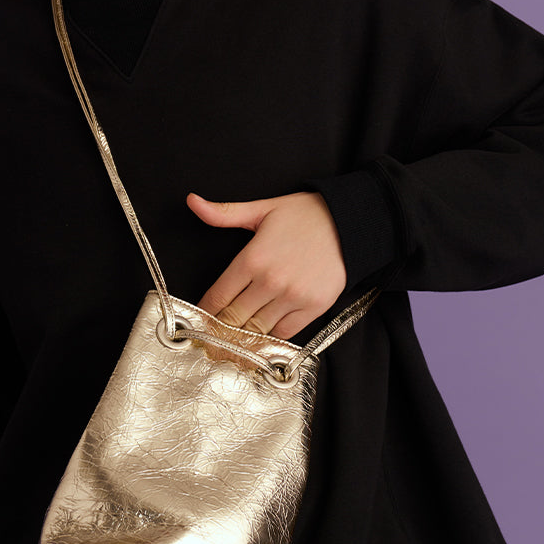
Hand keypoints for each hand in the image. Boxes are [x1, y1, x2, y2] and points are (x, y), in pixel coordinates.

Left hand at [187, 191, 347, 340]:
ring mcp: (293, 296)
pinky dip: (271, 335)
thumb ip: (223, 213)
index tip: (200, 318)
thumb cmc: (305, 215)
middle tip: (210, 339)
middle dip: (218, 330)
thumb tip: (193, 201)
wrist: (350, 222)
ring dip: (243, 337)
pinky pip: (284, 333)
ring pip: (257, 330)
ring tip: (233, 342)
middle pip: (233, 318)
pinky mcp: (314, 307)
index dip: (204, 311)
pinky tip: (263, 332)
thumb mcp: (261, 209)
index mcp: (253, 259)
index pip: (218, 296)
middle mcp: (271, 281)